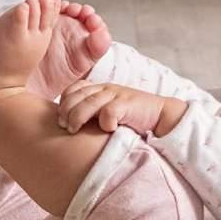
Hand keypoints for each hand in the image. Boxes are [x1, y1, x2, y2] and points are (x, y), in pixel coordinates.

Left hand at [57, 80, 186, 136]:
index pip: (73, 89)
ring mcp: (117, 95)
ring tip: (74, 129)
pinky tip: (106, 130)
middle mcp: (106, 89)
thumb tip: (66, 130)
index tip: (61, 120)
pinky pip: (109, 111)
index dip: (63, 103)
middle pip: (77, 95)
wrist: (159, 115)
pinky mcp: (128, 103)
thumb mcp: (106, 112)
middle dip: (67, 111)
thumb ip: (90, 115)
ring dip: (78, 117)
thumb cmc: (130, 118)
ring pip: (89, 102)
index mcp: (99, 89)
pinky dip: (104, 122)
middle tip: (66, 127)